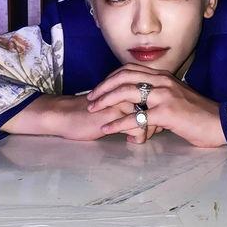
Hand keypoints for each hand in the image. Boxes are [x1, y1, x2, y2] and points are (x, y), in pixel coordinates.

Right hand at [1, 93, 157, 142]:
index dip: (159, 111)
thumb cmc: (91, 113)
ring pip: (148, 117)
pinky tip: (130, 141)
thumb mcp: (115, 106)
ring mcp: (121, 102)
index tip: (157, 124)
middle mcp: (126, 90)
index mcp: (128, 84)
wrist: (66, 115)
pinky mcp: (114, 115)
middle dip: (158, 122)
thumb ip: (132, 107)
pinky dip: (138, 137)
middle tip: (154, 132)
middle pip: (155, 106)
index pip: (155, 96)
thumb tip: (152, 117)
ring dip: (149, 131)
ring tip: (140, 138)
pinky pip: (136, 127)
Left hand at [86, 63, 225, 147]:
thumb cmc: (197, 114)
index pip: (130, 69)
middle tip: (90, 98)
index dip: (111, 77)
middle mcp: (162, 81)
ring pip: (127, 92)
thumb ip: (158, 97)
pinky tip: (108, 128)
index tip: (100, 88)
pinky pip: (136, 117)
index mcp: (163, 76)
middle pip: (124, 77)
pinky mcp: (166, 112)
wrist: (219, 123)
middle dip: (103, 87)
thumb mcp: (176, 98)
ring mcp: (164, 95)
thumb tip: (140, 107)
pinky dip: (118, 123)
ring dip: (106, 101)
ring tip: (93, 110)